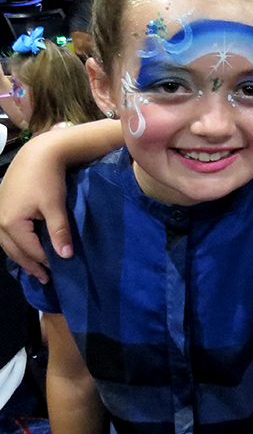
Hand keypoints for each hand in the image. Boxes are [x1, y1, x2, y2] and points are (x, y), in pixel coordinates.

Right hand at [0, 134, 72, 282]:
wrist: (38, 153)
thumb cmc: (48, 179)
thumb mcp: (55, 206)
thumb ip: (59, 232)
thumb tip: (65, 256)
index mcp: (11, 223)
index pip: (30, 250)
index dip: (45, 262)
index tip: (58, 273)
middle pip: (15, 251)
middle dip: (30, 265)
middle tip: (45, 279)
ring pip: (7, 244)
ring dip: (21, 256)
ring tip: (36, 269)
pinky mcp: (1, 206)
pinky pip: (5, 234)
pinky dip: (16, 244)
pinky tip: (24, 248)